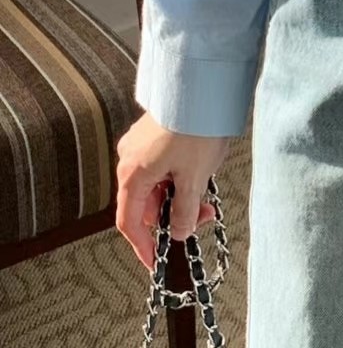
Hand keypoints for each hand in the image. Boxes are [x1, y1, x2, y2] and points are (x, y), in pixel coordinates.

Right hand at [115, 112, 232, 270]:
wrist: (203, 86)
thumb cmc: (195, 128)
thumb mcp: (194, 178)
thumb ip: (184, 211)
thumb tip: (178, 231)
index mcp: (132, 174)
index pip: (130, 223)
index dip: (143, 246)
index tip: (156, 261)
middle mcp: (130, 158)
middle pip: (146, 202)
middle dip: (173, 214)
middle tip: (203, 215)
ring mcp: (141, 143)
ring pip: (157, 183)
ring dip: (180, 194)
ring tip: (207, 189)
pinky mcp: (155, 132)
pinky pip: (162, 165)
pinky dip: (179, 175)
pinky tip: (200, 169)